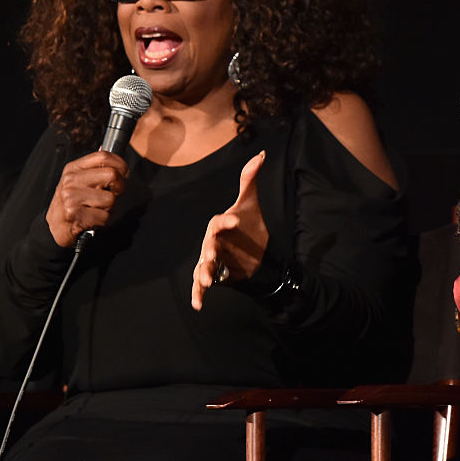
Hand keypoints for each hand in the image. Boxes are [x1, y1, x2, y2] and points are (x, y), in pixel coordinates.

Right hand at [45, 151, 128, 247]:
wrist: (55, 226)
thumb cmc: (71, 201)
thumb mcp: (77, 179)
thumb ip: (93, 167)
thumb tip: (107, 147)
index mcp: (73, 168)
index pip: (104, 156)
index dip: (121, 164)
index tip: (124, 173)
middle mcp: (70, 181)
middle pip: (112, 175)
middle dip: (119, 187)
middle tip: (112, 194)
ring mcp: (71, 198)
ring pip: (111, 198)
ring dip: (110, 207)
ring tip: (98, 208)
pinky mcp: (75, 216)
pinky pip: (105, 216)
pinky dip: (104, 220)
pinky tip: (93, 218)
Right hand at [191, 151, 268, 309]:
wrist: (257, 254)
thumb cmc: (249, 226)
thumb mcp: (250, 204)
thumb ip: (250, 179)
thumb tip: (261, 154)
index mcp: (220, 225)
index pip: (219, 221)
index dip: (226, 220)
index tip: (236, 220)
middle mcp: (212, 242)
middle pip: (207, 245)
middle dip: (209, 250)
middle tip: (212, 254)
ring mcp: (211, 260)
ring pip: (202, 266)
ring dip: (203, 273)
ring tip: (207, 279)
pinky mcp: (214, 276)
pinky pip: (201, 285)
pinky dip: (198, 294)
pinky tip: (198, 305)